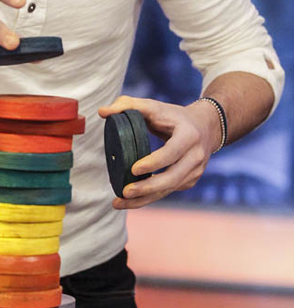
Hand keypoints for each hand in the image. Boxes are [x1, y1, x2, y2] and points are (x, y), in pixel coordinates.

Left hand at [98, 95, 221, 208]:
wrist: (205, 127)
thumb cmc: (173, 116)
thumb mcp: (153, 106)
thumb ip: (127, 105)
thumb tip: (102, 112)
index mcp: (189, 135)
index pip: (172, 152)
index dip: (154, 163)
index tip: (133, 169)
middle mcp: (196, 156)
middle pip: (172, 177)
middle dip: (148, 188)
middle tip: (124, 192)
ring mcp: (195, 171)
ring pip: (169, 189)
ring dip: (144, 199)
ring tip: (119, 202)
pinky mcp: (190, 180)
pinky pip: (168, 191)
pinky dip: (149, 197)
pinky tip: (131, 200)